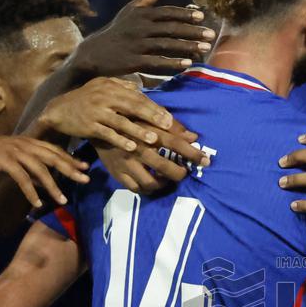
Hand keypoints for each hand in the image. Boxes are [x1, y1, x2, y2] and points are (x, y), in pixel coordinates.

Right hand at [0, 135, 88, 207]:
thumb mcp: (14, 160)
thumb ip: (30, 169)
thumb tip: (46, 182)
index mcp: (29, 142)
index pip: (54, 150)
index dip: (70, 158)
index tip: (85, 167)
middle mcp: (25, 144)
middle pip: (53, 157)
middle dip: (71, 169)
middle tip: (86, 179)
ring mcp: (15, 152)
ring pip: (40, 169)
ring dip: (53, 186)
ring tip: (63, 200)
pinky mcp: (5, 161)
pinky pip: (22, 179)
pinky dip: (31, 192)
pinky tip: (38, 204)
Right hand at [35, 76, 195, 151]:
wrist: (59, 109)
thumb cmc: (85, 99)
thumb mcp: (101, 86)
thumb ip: (121, 86)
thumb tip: (140, 88)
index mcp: (111, 86)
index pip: (137, 97)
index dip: (154, 107)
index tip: (169, 118)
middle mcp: (104, 96)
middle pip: (132, 106)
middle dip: (151, 116)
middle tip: (167, 127)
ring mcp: (96, 111)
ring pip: (121, 121)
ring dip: (138, 131)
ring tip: (153, 139)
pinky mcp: (88, 125)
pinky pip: (107, 134)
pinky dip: (119, 140)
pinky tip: (131, 147)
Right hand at [70, 0, 215, 76]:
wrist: (94, 53)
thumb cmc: (118, 31)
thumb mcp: (131, 10)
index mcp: (141, 14)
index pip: (167, 12)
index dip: (185, 14)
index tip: (202, 17)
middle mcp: (140, 27)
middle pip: (170, 29)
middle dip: (192, 31)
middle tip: (211, 35)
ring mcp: (136, 45)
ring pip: (166, 45)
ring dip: (187, 47)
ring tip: (205, 50)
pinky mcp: (133, 61)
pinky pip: (156, 62)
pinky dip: (172, 63)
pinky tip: (187, 64)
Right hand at [94, 117, 211, 193]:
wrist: (99, 126)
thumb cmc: (130, 120)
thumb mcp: (150, 118)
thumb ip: (172, 127)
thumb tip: (194, 136)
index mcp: (147, 132)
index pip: (176, 143)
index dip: (193, 153)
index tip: (206, 161)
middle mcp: (137, 149)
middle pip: (164, 167)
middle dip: (179, 173)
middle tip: (184, 172)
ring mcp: (126, 163)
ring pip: (150, 182)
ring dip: (163, 183)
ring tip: (168, 179)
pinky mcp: (118, 173)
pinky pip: (136, 188)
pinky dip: (148, 188)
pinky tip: (154, 182)